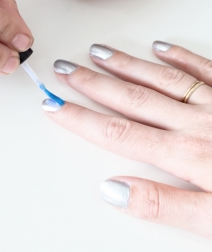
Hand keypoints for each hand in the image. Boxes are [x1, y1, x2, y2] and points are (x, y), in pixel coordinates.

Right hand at [42, 42, 211, 237]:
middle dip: (92, 84)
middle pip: (132, 99)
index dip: (82, 120)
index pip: (119, 134)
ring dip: (125, 65)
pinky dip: (179, 58)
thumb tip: (114, 189)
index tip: (54, 107)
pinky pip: (204, 69)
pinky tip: (159, 48)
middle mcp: (197, 123)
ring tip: (96, 54)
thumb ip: (164, 204)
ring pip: (161, 78)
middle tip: (63, 70)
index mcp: (188, 155)